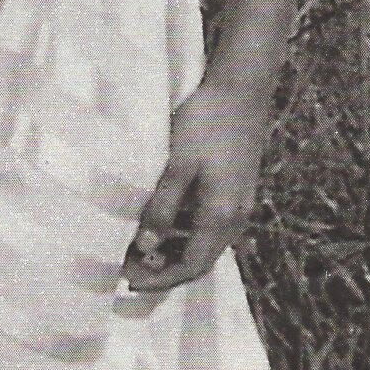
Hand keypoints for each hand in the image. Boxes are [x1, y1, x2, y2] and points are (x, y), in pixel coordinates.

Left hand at [122, 75, 272, 293]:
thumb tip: (146, 247)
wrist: (241, 90)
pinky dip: (185, 236)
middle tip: (128, 266)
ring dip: (174, 253)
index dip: (160, 280)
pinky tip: (162, 224)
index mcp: (221, 215)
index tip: (128, 280)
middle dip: (165, 271)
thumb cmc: (206, 123)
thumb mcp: (177, 165)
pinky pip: (210, 228)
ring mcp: (240, 206)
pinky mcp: (237, 193)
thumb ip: (162, 209)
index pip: (191, 267)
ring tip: (139, 247)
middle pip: (200, 262)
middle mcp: (236, 218)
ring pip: (206, 246)